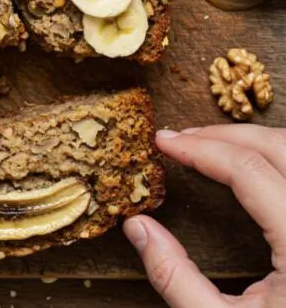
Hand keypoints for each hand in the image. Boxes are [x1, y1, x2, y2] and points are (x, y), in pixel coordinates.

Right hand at [123, 125, 285, 307]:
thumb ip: (174, 276)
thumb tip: (137, 227)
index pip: (248, 170)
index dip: (199, 148)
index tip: (164, 143)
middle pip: (281, 147)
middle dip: (226, 133)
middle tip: (183, 138)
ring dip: (257, 141)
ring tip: (212, 147)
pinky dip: (279, 160)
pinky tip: (254, 168)